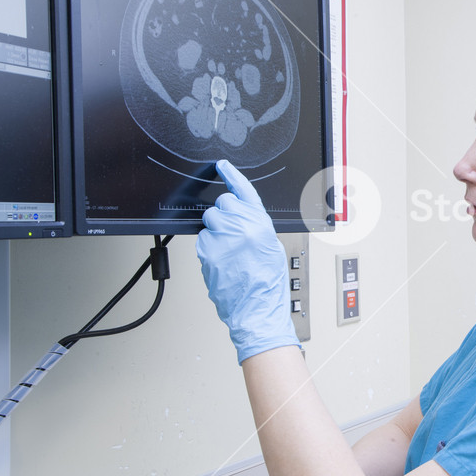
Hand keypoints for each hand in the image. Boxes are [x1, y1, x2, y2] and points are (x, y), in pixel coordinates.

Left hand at [196, 160, 298, 363]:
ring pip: (210, 222)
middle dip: (224, 216)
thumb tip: (243, 216)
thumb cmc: (267, 284)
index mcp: (261, 225)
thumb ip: (256, 226)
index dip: (232, 175)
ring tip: (229, 252)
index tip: (222, 166)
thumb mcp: (272, 248)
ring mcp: (222, 240)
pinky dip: (209, 248)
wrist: (255, 309)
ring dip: (216, 232)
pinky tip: (222, 261)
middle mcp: (241, 229)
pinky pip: (202, 240)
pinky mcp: (207, 253)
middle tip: (233, 235)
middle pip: (222, 205)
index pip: (243, 191)